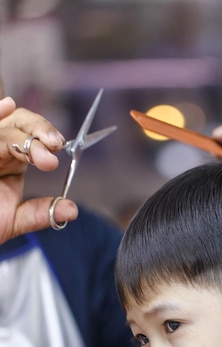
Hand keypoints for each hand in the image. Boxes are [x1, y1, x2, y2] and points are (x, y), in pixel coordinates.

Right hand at [0, 97, 77, 243]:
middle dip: (37, 130)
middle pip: (17, 122)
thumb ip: (41, 213)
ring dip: (21, 130)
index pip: (30, 136)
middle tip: (53, 145)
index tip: (58, 147)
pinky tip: (5, 107)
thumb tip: (71, 210)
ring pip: (0, 128)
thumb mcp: (13, 221)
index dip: (44, 135)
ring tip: (40, 141)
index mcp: (10, 159)